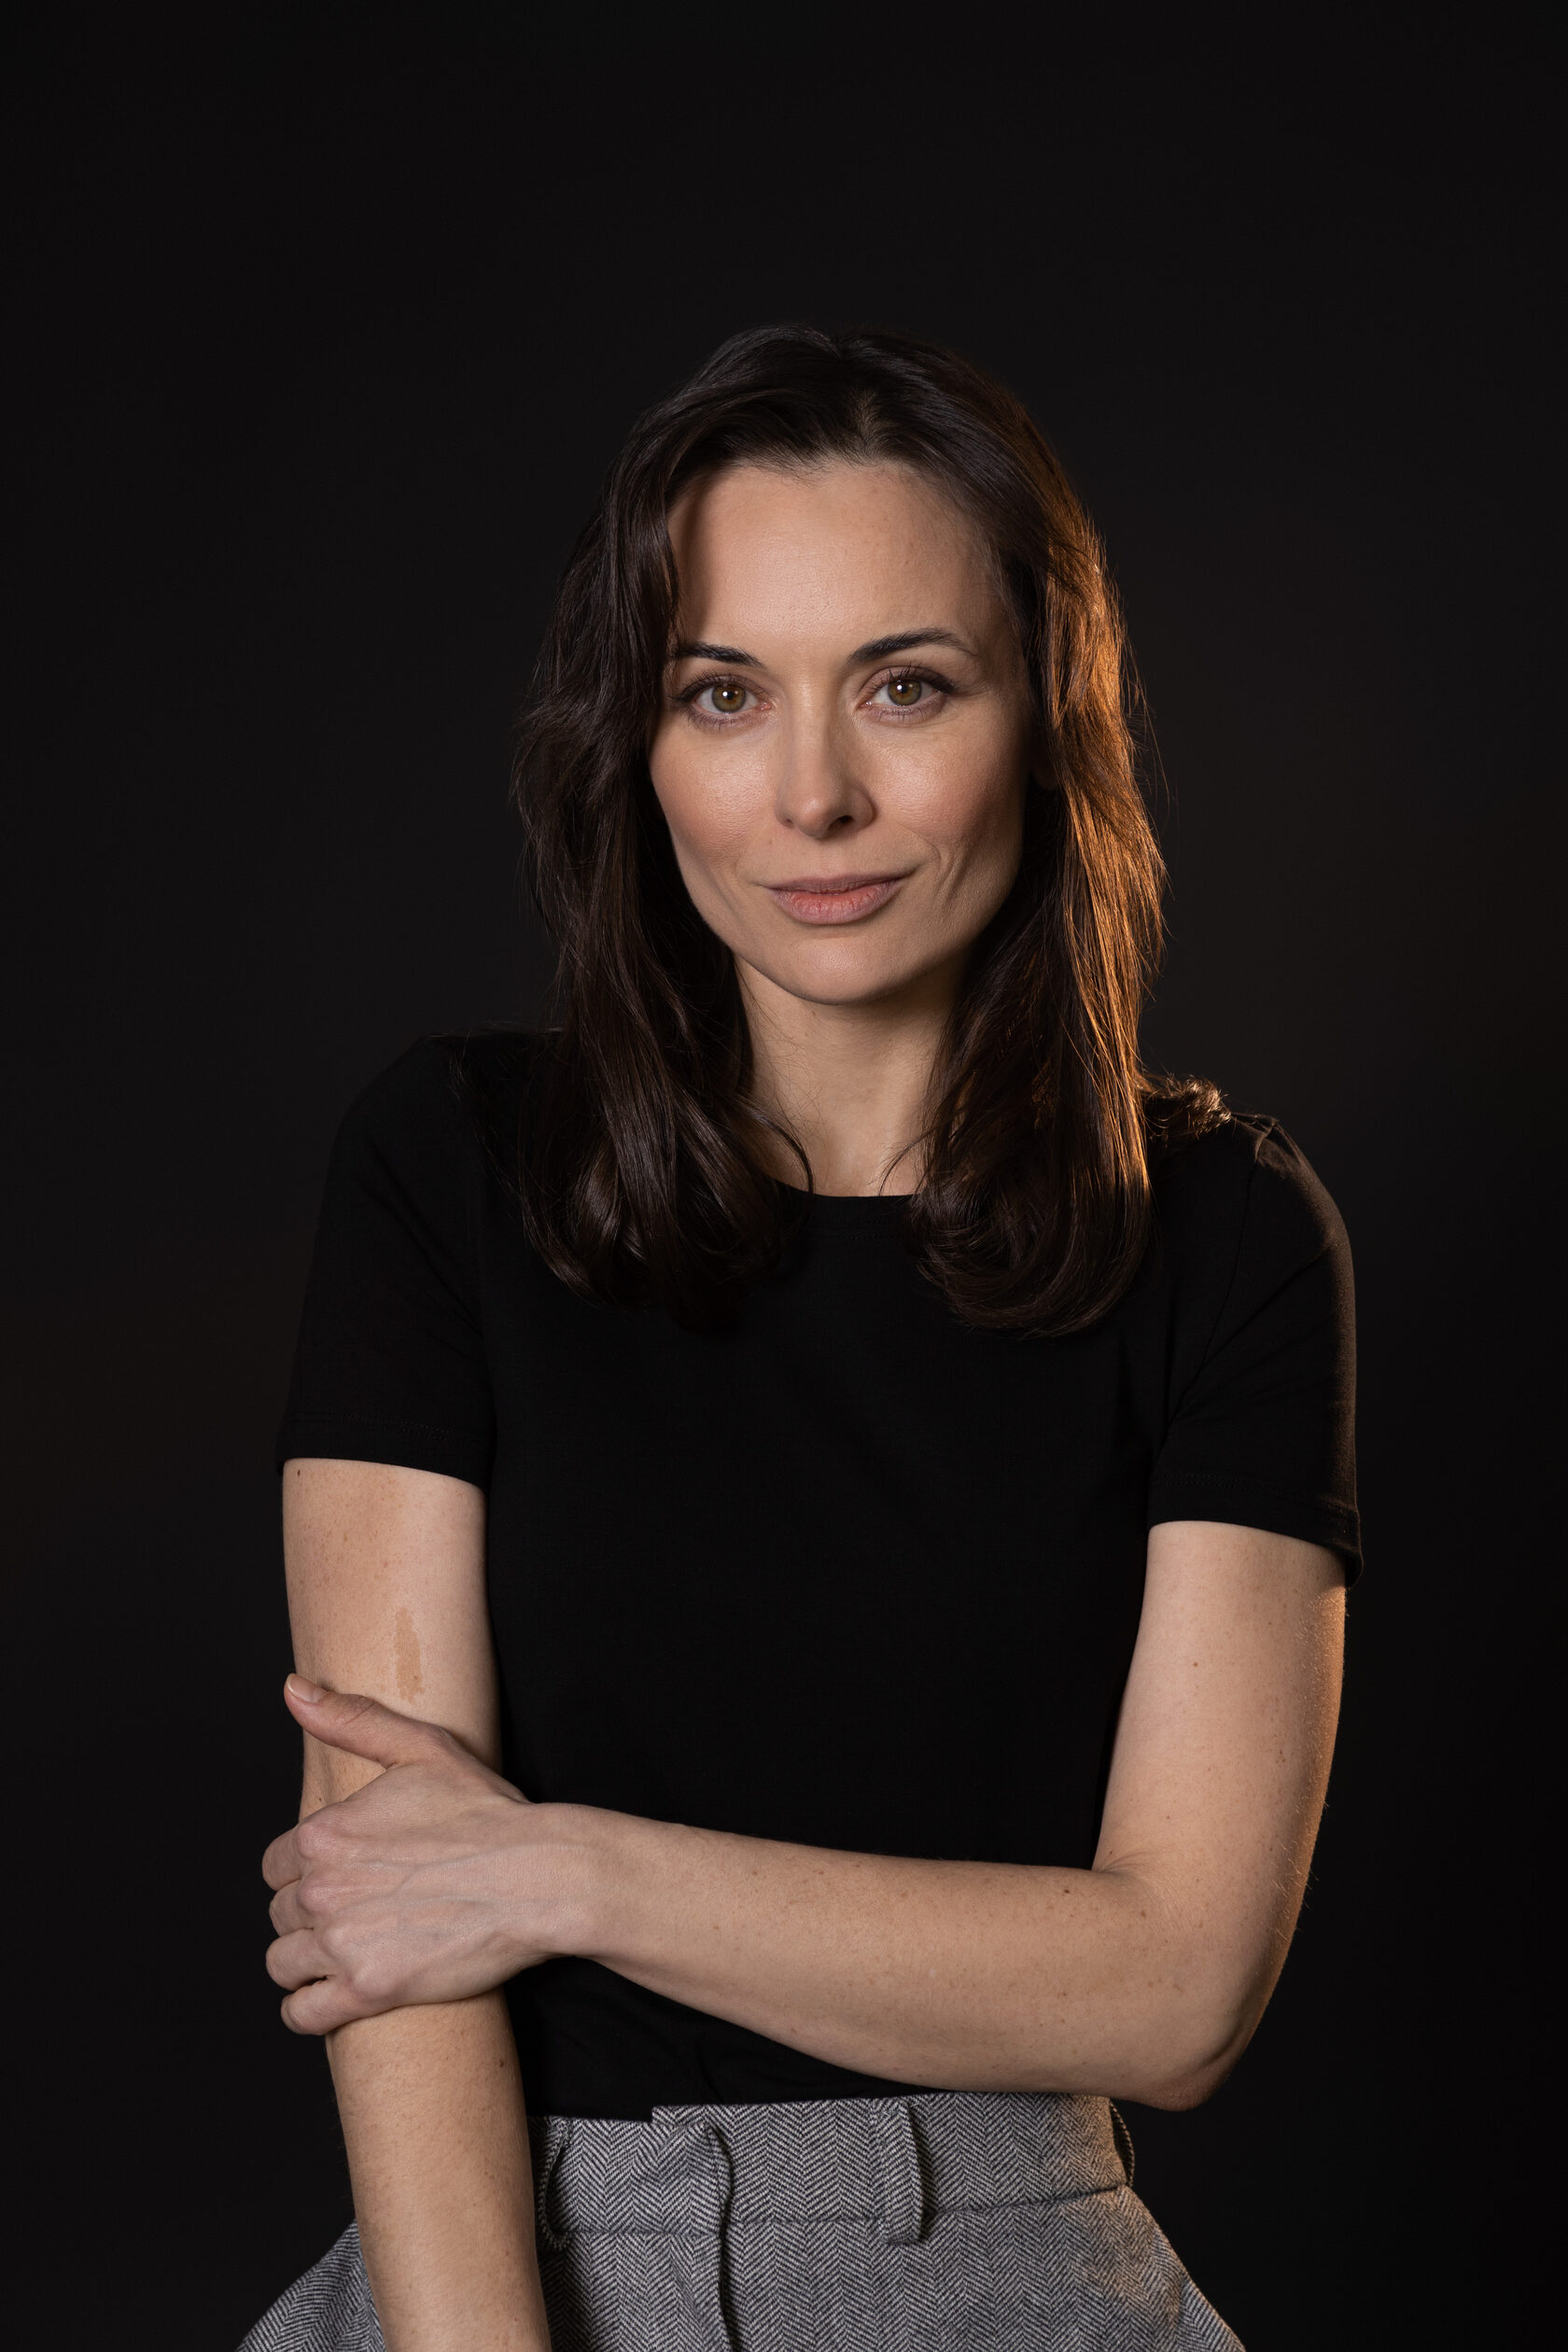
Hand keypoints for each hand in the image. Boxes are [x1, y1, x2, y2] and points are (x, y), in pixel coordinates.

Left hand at [263, 1677, 582, 2033]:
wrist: (536, 1876)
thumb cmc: (485, 1814)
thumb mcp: (420, 1749)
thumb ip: (351, 1720)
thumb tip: (293, 1691)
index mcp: (324, 1833)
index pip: (276, 1865)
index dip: (303, 1871)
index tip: (335, 1877)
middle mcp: (322, 1889)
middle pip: (279, 1914)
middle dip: (306, 1916)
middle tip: (349, 1914)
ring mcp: (342, 1942)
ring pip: (283, 1964)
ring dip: (304, 1962)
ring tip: (340, 1955)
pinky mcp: (368, 1990)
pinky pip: (302, 2014)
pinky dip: (308, 2009)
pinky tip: (331, 1997)